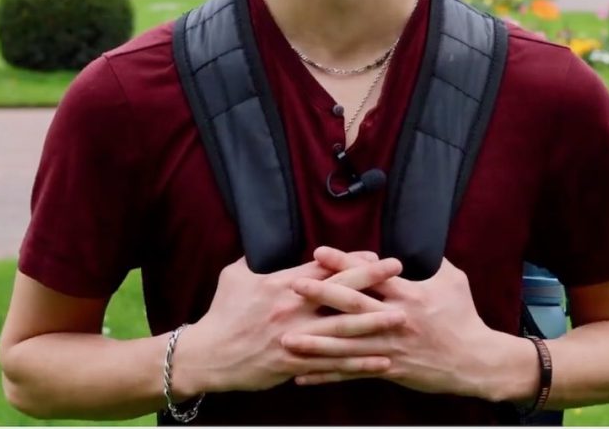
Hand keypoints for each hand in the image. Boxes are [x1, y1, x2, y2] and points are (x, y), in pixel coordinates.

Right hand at [171, 251, 406, 395]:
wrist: (207, 354)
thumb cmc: (222, 312)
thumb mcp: (236, 275)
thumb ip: (258, 260)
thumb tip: (270, 245)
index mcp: (280, 284)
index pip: (322, 268)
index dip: (350, 261)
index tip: (375, 255)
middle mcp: (292, 309)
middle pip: (339, 292)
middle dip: (371, 280)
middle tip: (398, 270)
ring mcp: (296, 338)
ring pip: (342, 329)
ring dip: (374, 322)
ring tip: (401, 316)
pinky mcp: (295, 363)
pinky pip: (333, 364)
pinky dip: (359, 363)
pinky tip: (381, 360)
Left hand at [284, 250, 513, 398]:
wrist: (476, 362)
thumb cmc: (464, 317)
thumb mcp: (453, 280)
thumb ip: (431, 261)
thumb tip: (417, 241)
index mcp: (409, 295)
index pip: (371, 276)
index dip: (344, 263)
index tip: (319, 253)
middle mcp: (395, 320)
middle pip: (353, 307)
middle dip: (321, 295)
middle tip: (294, 286)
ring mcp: (389, 348)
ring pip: (346, 345)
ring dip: (315, 343)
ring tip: (287, 338)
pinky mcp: (387, 370)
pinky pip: (351, 373)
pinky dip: (327, 375)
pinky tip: (303, 375)